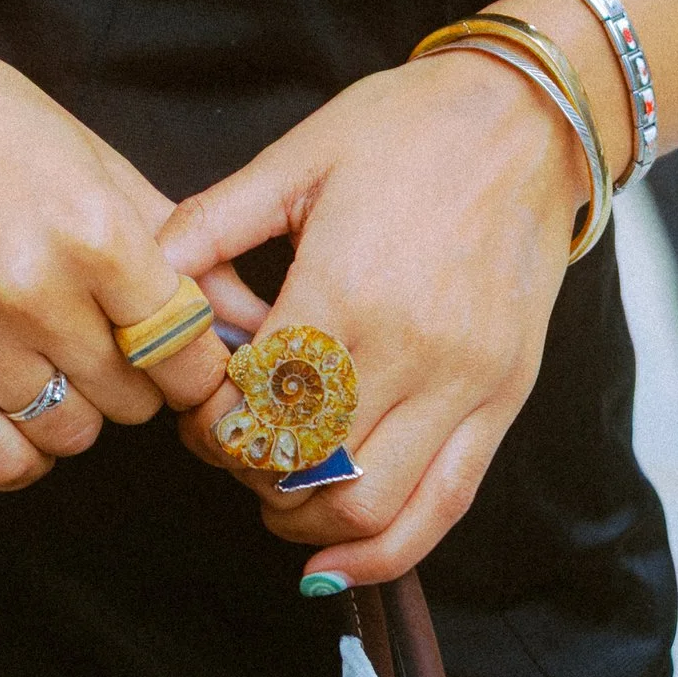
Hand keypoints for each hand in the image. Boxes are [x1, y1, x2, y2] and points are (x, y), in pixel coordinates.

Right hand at [0, 2, 236, 489]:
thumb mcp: (95, 156)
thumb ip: (173, 237)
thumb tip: (239, 305)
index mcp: (93, 231)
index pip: (185, 348)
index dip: (196, 357)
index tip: (184, 348)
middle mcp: (33, 291)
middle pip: (133, 400)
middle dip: (139, 378)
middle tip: (115, 338)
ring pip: (71, 437)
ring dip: (82, 410)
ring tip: (62, 360)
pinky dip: (22, 448)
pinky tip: (22, 401)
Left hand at [157, 48, 586, 585]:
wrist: (530, 117)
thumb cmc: (409, 125)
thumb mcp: (298, 156)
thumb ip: (213, 223)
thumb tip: (147, 280)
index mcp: (345, 286)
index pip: (255, 404)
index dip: (212, 424)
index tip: (203, 406)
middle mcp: (409, 348)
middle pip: (303, 466)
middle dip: (250, 471)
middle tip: (233, 443)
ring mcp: (465, 382)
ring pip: (368, 506)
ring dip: (306, 520)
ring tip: (277, 495)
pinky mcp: (504, 399)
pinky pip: (444, 506)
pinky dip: (386, 552)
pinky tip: (337, 559)